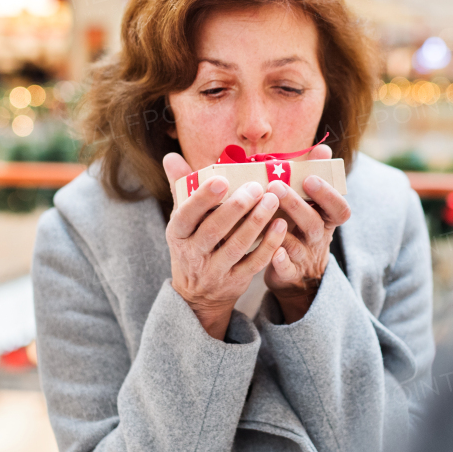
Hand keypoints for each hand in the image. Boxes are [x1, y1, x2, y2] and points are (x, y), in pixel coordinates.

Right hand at [163, 152, 286, 339]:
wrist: (199, 295)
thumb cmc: (194, 243)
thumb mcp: (182, 220)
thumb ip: (181, 187)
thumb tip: (171, 156)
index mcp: (178, 233)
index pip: (186, 214)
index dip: (202, 199)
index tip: (222, 179)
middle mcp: (193, 254)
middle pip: (213, 230)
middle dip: (235, 208)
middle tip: (256, 187)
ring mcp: (214, 271)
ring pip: (236, 246)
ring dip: (256, 222)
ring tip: (273, 200)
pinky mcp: (235, 282)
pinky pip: (254, 263)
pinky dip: (268, 245)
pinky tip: (281, 225)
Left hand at [263, 144, 350, 323]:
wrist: (296, 274)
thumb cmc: (298, 227)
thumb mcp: (309, 204)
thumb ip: (314, 176)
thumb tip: (323, 149)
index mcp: (325, 219)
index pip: (339, 209)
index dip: (328, 194)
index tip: (310, 178)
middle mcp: (318, 238)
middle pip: (314, 224)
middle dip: (296, 204)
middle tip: (276, 186)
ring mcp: (304, 257)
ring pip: (299, 245)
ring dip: (284, 228)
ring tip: (267, 211)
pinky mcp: (289, 273)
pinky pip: (288, 269)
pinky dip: (282, 262)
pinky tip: (273, 252)